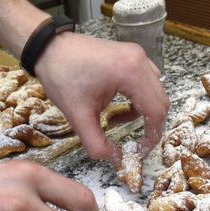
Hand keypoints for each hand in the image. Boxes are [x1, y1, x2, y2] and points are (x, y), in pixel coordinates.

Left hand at [35, 32, 168, 162]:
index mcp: (131, 73)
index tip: (141, 151)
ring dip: (143, 111)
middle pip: (161, 101)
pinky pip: (146, 81)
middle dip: (150, 125)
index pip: (156, 111)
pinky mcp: (132, 55)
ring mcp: (137, 55)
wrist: (48, 49)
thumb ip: (98, 144)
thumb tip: (117, 161)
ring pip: (155, 91)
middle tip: (136, 143)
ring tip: (116, 120)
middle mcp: (140, 61)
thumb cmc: (61, 76)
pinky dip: (138, 98)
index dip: (152, 135)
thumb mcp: (78, 117)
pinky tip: (117, 106)